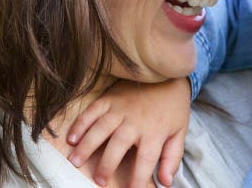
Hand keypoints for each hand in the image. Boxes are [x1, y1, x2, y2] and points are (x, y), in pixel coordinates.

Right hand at [66, 77, 191, 187]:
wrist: (169, 74)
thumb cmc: (173, 108)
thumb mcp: (180, 132)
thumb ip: (172, 158)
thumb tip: (165, 182)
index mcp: (155, 131)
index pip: (145, 160)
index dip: (138, 179)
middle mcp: (136, 120)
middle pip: (118, 145)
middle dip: (107, 165)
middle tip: (99, 181)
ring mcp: (121, 108)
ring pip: (100, 128)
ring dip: (86, 145)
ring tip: (75, 161)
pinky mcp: (110, 98)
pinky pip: (92, 111)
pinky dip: (81, 124)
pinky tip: (71, 138)